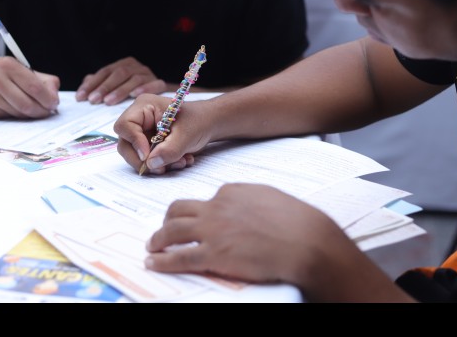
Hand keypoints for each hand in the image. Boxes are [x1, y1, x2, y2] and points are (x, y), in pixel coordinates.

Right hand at [0, 56, 59, 118]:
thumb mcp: (20, 68)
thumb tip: (54, 96)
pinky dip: (19, 115)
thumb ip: (42, 79)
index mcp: (8, 65)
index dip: (48, 98)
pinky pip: (10, 117)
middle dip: (42, 110)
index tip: (54, 102)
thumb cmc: (0, 73)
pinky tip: (19, 108)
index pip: (34, 87)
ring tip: (35, 108)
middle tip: (48, 110)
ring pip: (20, 112)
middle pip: (28, 103)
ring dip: (31, 114)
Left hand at [75, 56, 165, 105]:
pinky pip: (154, 84)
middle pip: (119, 73)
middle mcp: (136, 67)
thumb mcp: (114, 87)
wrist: (158, 94)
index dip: (92, 84)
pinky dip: (145, 88)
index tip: (81, 97)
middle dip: (104, 87)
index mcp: (123, 64)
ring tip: (108, 102)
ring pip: (134, 79)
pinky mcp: (160, 83)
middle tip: (93, 100)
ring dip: (120, 90)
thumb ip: (100, 84)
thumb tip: (84, 86)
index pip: (105, 71)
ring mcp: (148, 74)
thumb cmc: (133, 91)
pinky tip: (135, 95)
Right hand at [114, 94, 211, 173]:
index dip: (134, 142)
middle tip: (161, 169)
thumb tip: (150, 164)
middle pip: (126, 144)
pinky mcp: (149, 144)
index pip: (125, 126)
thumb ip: (168, 150)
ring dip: (157, 164)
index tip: (148, 156)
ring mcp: (143, 132)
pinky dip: (163, 165)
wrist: (210, 124)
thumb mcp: (186, 135)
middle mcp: (140, 119)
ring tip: (180, 162)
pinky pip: (148, 160)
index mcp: (144, 106)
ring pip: (136, 155)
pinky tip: (181, 160)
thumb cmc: (199, 120)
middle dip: (144, 160)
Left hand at [145, 184, 344, 296]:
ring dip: (158, 238)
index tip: (195, 220)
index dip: (198, 212)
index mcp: (231, 192)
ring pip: (172, 230)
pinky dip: (162, 261)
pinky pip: (179, 257)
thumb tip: (244, 206)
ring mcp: (212, 230)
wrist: (304, 240)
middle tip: (163, 229)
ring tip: (152, 246)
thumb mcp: (269, 197)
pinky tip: (153, 263)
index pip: (206, 199)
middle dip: (168, 219)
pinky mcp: (213, 254)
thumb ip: (250, 199)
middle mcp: (216, 207)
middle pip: (179, 209)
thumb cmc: (296, 221)